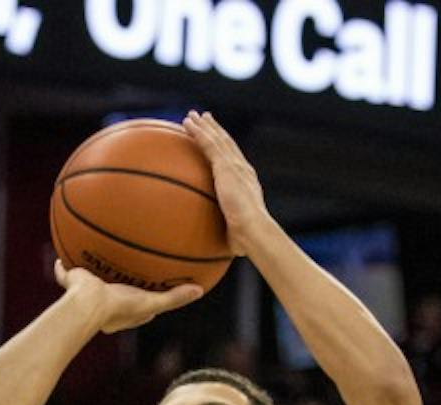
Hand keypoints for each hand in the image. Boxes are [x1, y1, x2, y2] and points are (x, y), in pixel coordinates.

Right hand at [56, 262, 201, 333]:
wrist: (86, 303)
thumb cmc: (118, 307)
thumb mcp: (151, 303)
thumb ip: (174, 298)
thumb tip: (200, 290)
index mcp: (120, 310)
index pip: (138, 304)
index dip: (147, 296)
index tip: (156, 287)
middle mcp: (103, 301)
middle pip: (114, 288)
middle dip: (120, 280)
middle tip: (129, 269)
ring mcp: (85, 291)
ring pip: (89, 277)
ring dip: (92, 269)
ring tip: (96, 253)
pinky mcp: (71, 280)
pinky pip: (66, 269)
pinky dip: (63, 264)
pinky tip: (62, 252)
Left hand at [182, 111, 273, 256]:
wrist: (254, 230)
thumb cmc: (247, 239)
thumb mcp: (234, 235)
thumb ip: (227, 235)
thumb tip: (220, 251)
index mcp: (246, 182)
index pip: (235, 161)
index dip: (226, 149)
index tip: (217, 140)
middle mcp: (242, 169)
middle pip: (227, 144)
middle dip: (215, 130)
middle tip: (204, 118)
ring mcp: (235, 166)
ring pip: (217, 139)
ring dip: (204, 126)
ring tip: (192, 116)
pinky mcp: (226, 167)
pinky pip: (208, 144)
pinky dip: (198, 132)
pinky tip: (186, 123)